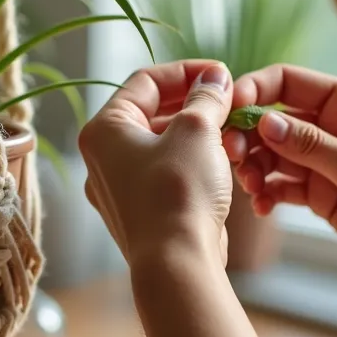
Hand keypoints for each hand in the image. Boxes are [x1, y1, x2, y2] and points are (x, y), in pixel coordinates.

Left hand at [79, 60, 235, 270]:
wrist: (178, 264)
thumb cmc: (178, 193)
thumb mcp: (197, 131)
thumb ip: (206, 98)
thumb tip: (215, 78)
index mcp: (104, 130)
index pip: (145, 81)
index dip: (187, 72)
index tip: (221, 75)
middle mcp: (103, 158)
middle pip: (153, 113)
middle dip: (196, 105)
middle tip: (230, 102)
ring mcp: (120, 188)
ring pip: (164, 145)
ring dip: (200, 134)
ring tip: (232, 134)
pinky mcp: (142, 211)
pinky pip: (168, 173)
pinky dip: (194, 162)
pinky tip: (223, 163)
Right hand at [224, 64, 336, 288]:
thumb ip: (310, 145)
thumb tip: (264, 121)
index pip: (289, 82)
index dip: (255, 91)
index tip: (228, 111)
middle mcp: (335, 126)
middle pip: (274, 118)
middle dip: (249, 135)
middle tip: (233, 158)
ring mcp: (327, 162)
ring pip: (272, 153)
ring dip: (254, 166)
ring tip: (250, 187)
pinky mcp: (322, 194)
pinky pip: (281, 184)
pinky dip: (266, 192)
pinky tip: (262, 206)